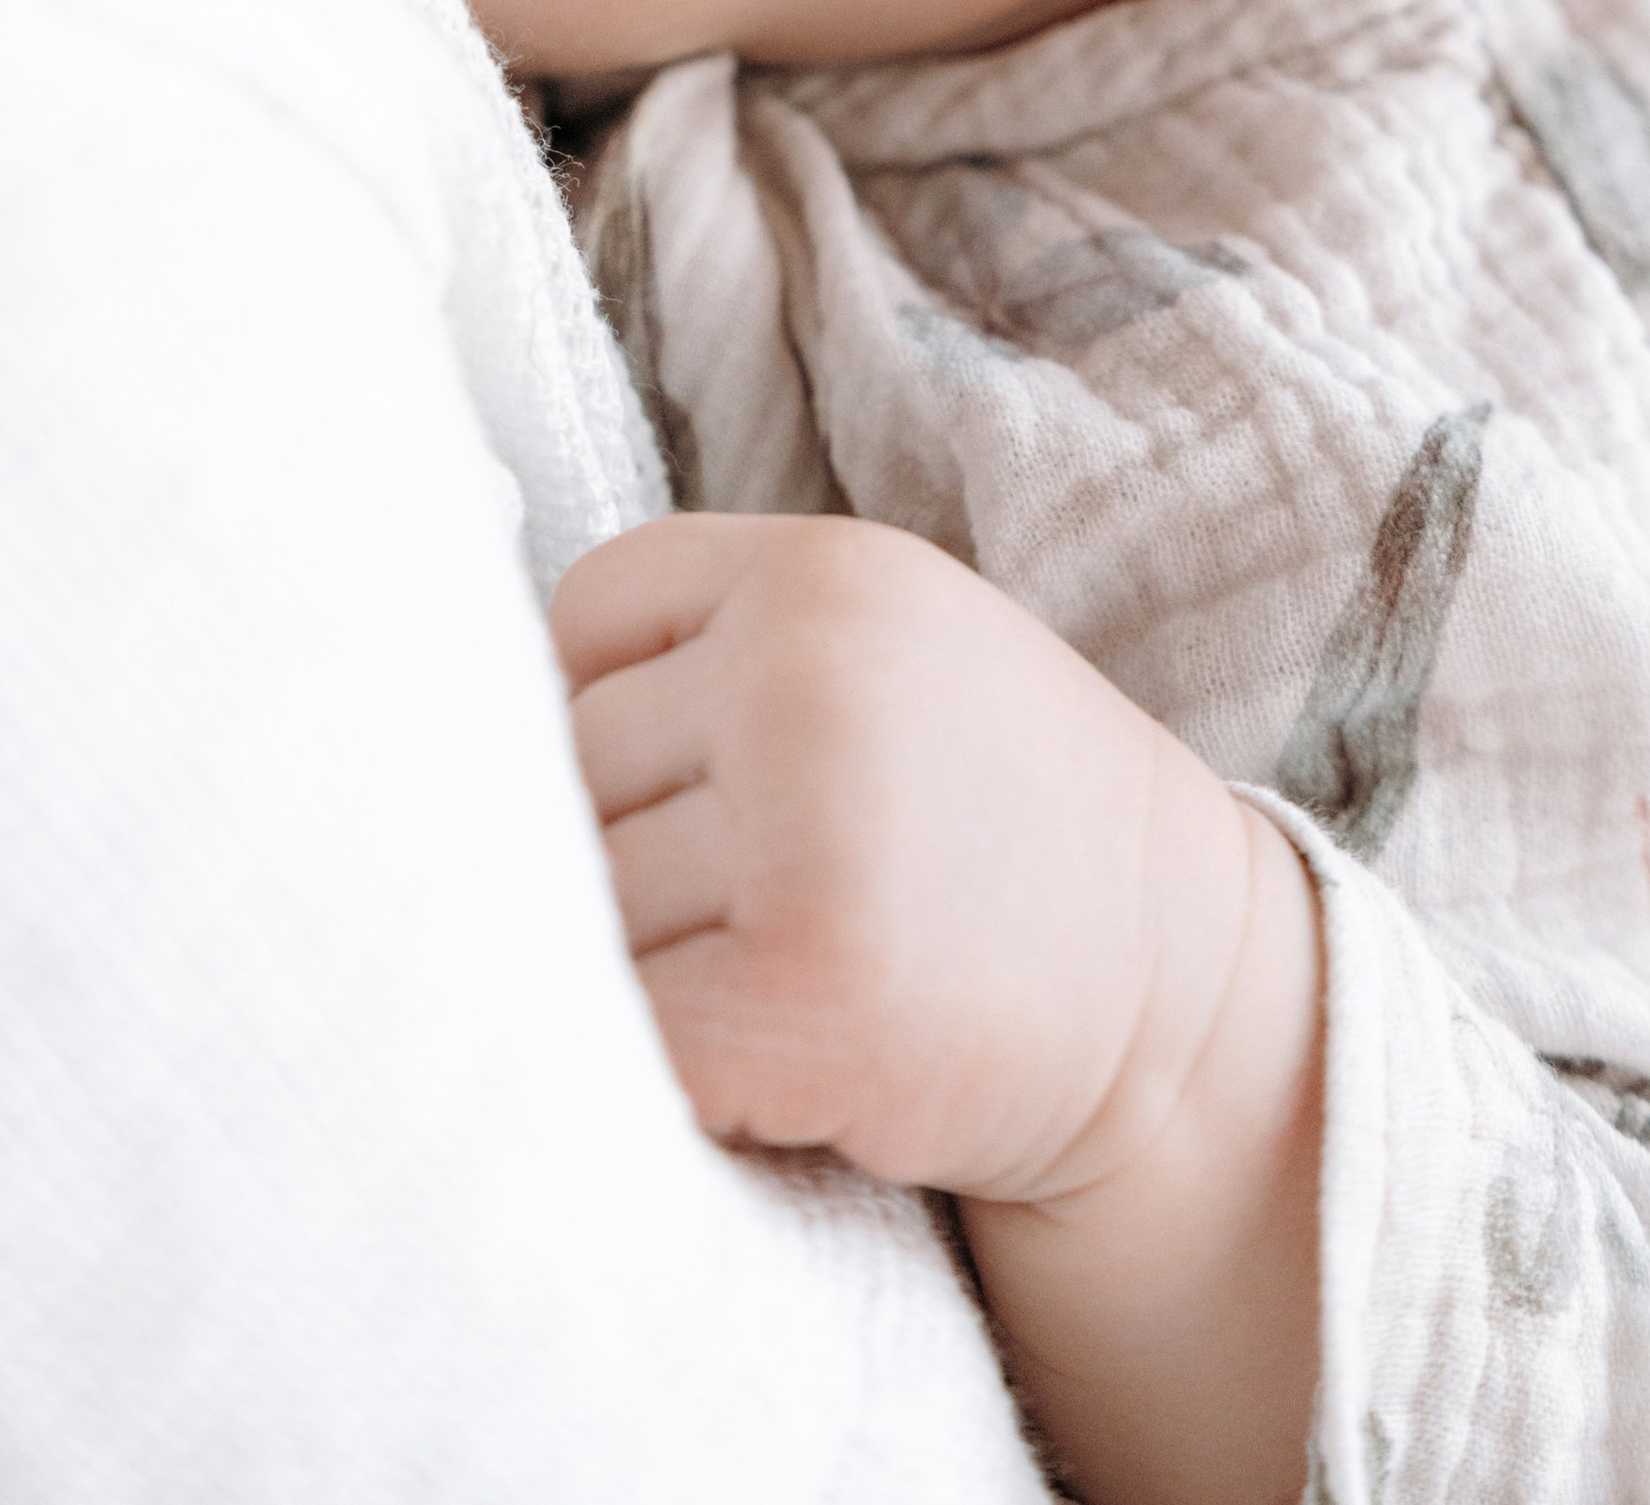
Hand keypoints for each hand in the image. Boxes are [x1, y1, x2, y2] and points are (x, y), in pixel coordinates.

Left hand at [553, 513, 1322, 1504]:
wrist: (1186, 1007)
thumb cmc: (998, 830)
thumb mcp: (888, 658)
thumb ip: (720, 651)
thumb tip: (463, 738)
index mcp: (822, 573)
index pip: (583, 615)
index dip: (610, 715)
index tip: (697, 791)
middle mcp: (804, 677)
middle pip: (568, 769)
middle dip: (627, 858)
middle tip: (753, 913)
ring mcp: (804, 832)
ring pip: (587, 911)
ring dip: (653, 977)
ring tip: (782, 983)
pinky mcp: (801, 996)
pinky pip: (633, 1040)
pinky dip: (682, 1076)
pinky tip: (780, 1069)